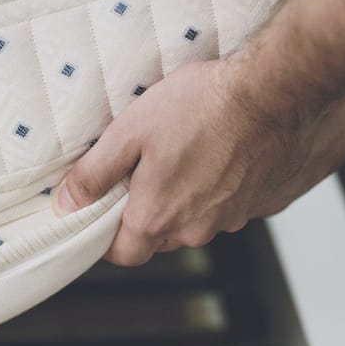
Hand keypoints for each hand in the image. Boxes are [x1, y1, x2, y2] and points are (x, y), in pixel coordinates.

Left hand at [51, 59, 344, 265]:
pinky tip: (215, 154)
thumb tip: (67, 202)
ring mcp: (232, 218)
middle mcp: (196, 229)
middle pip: (157, 237)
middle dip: (143, 213)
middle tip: (140, 170)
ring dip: (182, 199)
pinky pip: (225, 206)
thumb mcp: (129, 132)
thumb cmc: (204, 107)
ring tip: (181, 154)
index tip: (101, 212)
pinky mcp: (260, 203)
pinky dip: (216, 189)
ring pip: (193, 222)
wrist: (277, 92)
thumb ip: (94, 173)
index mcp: (158, 218)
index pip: (122, 253)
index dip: (106, 236)